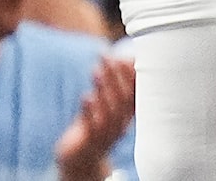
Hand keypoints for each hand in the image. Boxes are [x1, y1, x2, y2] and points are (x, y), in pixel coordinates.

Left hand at [53, 49, 136, 180]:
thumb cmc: (94, 125)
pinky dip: (89, 111)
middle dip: (117, 78)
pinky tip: (86, 96)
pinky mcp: (88, 142)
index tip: (127, 57)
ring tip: (97, 72)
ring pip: (109, 113)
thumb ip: (113, 84)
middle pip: (122, 102)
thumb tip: (124, 57)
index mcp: (125, 116)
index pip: (134, 96)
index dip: (132, 78)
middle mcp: (119, 126)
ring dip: (104, 91)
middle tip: (110, 58)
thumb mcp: (106, 104)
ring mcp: (105, 135)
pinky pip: (91, 127)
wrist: (81, 158)